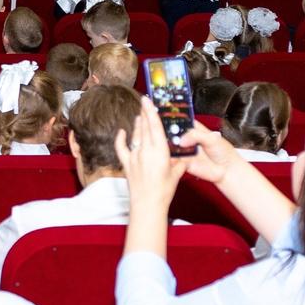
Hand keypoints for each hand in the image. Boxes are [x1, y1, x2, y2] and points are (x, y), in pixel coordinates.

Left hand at [114, 96, 188, 214]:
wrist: (147, 204)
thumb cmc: (163, 191)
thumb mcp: (176, 175)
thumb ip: (179, 164)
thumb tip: (183, 160)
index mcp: (160, 151)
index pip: (155, 126)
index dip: (151, 111)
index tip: (147, 100)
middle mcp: (146, 151)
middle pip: (144, 127)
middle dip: (145, 113)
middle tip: (145, 103)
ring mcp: (134, 156)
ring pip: (135, 135)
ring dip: (137, 124)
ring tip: (140, 116)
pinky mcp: (126, 164)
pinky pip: (121, 148)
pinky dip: (120, 139)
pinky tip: (122, 132)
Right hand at [173, 120, 244, 185]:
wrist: (226, 170)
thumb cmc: (223, 152)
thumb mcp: (211, 138)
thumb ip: (196, 135)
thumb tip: (182, 140)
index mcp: (194, 129)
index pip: (181, 120)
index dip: (173, 118)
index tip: (166, 117)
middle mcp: (187, 139)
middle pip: (173, 132)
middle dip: (168, 132)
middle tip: (168, 133)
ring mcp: (185, 150)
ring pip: (171, 145)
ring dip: (168, 144)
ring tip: (171, 144)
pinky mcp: (183, 162)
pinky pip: (173, 159)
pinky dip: (170, 157)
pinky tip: (172, 154)